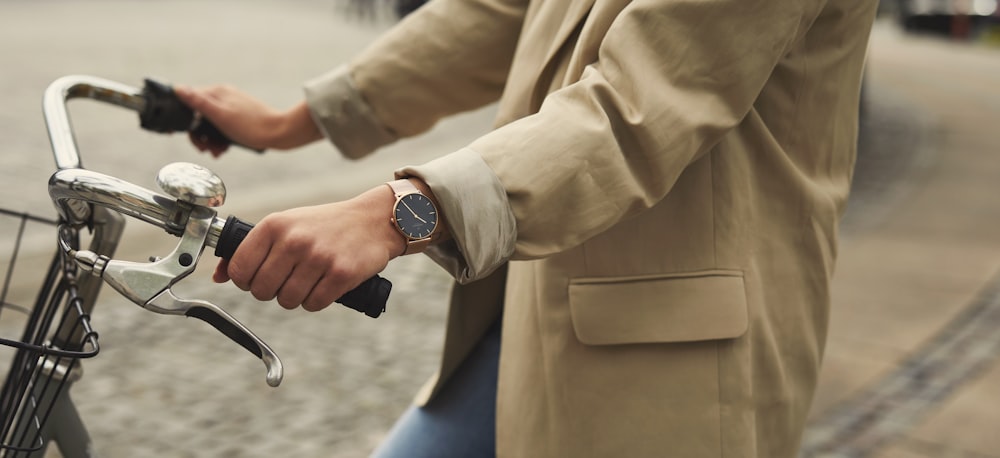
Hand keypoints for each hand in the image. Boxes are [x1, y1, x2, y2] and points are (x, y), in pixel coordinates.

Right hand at [174, 85, 322, 156]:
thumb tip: (178, 88)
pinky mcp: (239, 119)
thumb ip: (199, 102)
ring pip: (211, 124)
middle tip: (203, 148)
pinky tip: (223, 150)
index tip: (176, 133)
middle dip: (198, 134)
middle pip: (199, 115)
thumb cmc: (251, 125)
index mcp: (217, 92)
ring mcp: (232, 108)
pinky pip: (223, 129)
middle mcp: (223, 97)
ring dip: (210, 140)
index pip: (189, 101)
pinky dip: (220, 140)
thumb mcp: (221, 115)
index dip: (182, 118)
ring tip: (216, 152)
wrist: (280, 133)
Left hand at [214, 185, 405, 310]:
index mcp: (275, 225)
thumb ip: (253, 248)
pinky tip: (324, 286)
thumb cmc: (324, 225)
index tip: (257, 278)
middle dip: (272, 292)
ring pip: (287, 301)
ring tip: (308, 282)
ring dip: (296, 298)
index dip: (246, 280)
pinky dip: (317, 301)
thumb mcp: (287, 225)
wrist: (372, 221)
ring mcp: (318, 257)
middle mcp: (294, 240)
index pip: (240, 269)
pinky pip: (314, 304)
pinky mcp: (341, 274)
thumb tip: (218, 276)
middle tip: (287, 281)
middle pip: (262, 290)